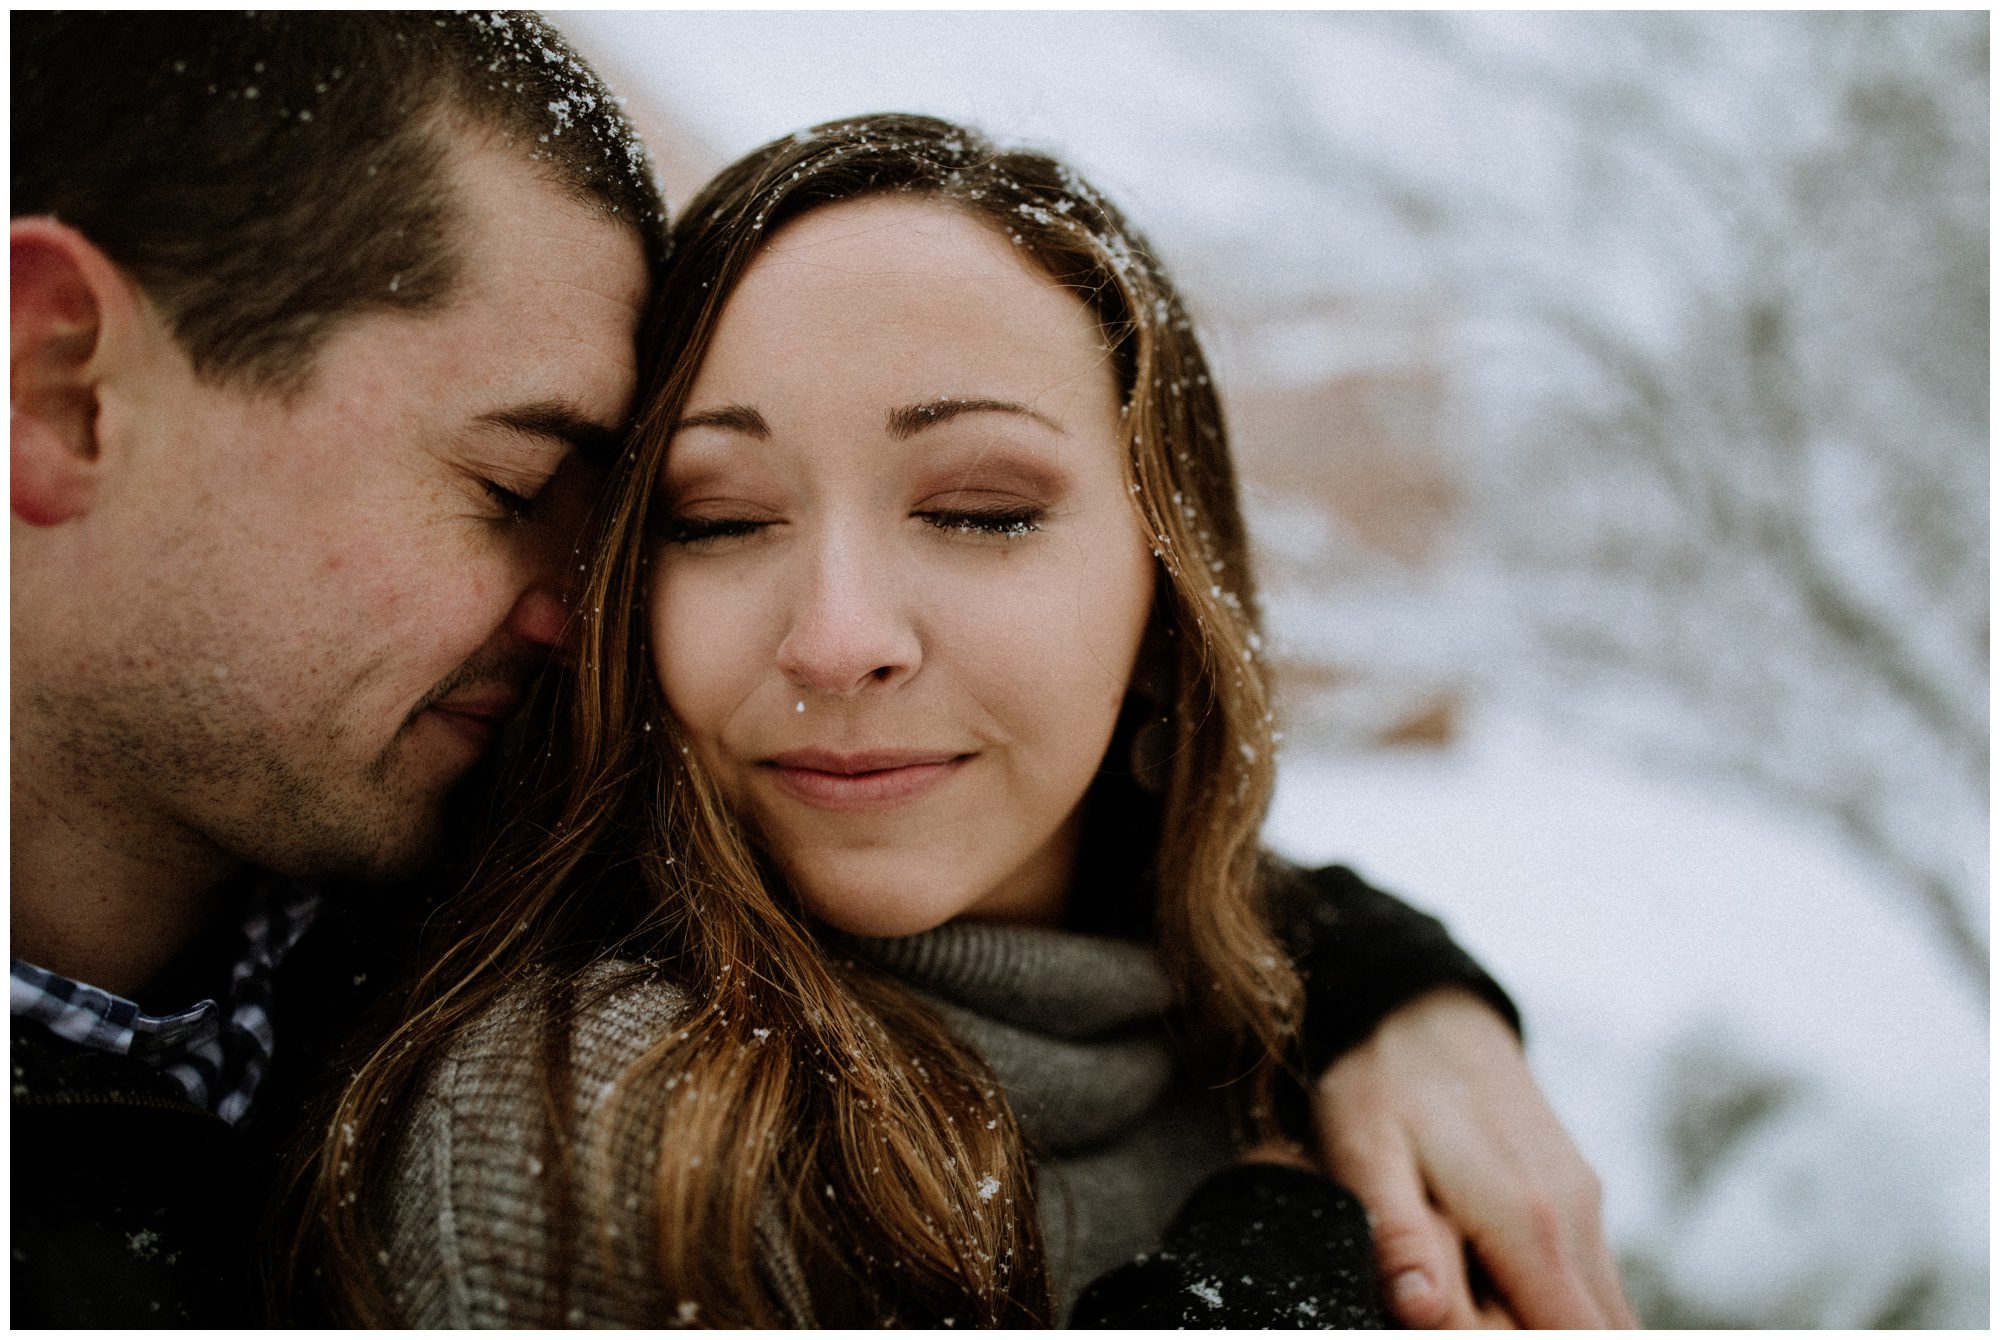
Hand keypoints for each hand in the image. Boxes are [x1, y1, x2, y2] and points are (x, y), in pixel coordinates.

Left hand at [1312, 988, 1636, 1327]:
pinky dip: (1549, 1300)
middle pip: (1595, 1333)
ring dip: (1540, 1320)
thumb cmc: (1385, 1081)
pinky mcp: (1580, 1200)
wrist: (1425, 1008)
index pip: (1570, 1337)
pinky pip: (1588, 1282)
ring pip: (1600, 1311)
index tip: (1457, 1325)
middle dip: (1529, 1337)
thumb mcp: (1364, 1152)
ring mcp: (1587, 1207)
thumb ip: (1398, 1235)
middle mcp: (1578, 1218)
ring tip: (1464, 1285)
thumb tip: (1424, 1311)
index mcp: (1529, 1220)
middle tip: (1455, 1304)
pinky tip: (1484, 1275)